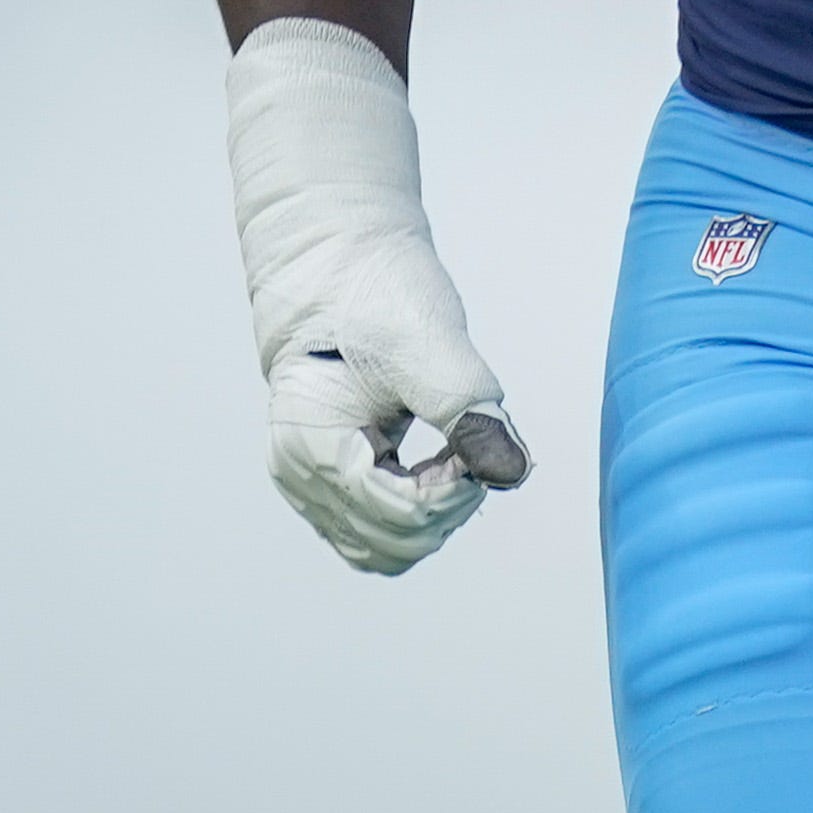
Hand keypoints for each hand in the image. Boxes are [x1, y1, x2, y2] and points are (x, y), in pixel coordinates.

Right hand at [224, 17, 531, 575]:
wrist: (335, 263)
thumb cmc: (372, 293)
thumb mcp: (427, 343)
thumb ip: (468, 408)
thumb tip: (510, 470)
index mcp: (311, 447)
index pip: (396, 516)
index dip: (452, 491)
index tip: (473, 442)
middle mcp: (302, 478)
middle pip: (394, 546)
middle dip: (448, 507)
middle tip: (468, 446)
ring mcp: (313, 484)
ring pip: (387, 549)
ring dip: (435, 514)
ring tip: (453, 452)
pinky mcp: (335, 480)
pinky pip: (381, 530)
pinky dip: (421, 511)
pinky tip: (441, 462)